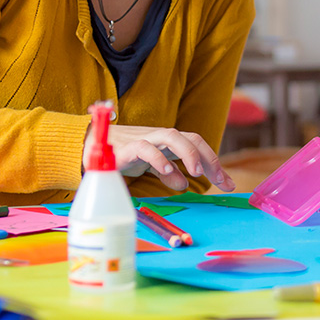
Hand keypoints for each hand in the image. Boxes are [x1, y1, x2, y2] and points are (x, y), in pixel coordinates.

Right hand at [84, 124, 235, 192]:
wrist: (92, 145)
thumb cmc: (126, 154)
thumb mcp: (152, 167)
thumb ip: (168, 173)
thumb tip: (184, 183)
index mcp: (168, 142)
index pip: (197, 146)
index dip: (214, 162)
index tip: (228, 184)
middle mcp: (160, 137)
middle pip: (190, 138)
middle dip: (208, 157)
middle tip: (220, 180)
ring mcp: (144, 139)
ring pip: (171, 136)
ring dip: (188, 153)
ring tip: (196, 172)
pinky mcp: (127, 147)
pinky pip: (145, 148)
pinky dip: (158, 158)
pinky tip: (167, 171)